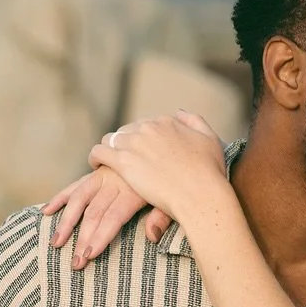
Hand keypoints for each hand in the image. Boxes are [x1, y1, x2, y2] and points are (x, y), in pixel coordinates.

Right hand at [42, 166, 173, 267]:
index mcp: (134, 191)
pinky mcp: (99, 172)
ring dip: (66, 222)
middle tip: (75, 262)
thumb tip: (151, 237)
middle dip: (82, 239)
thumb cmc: (175, 181)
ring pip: (80, 199)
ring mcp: (104, 176)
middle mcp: (115, 182)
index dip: (100, 237)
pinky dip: (61, 197)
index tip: (89, 256)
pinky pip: (77, 185)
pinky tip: (47, 211)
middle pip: (94, 213)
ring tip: (56, 242)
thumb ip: (162, 217)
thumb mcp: (174, 197)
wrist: (169, 146)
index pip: (113, 218)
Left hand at [91, 111, 227, 219]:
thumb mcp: (210, 139)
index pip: (146, 124)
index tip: (141, 151)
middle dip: (124, 144)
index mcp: (167, 122)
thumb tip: (179, 112)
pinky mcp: (124, 162)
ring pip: (110, 139)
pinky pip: (99, 152)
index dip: (142, 138)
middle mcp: (149, 128)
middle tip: (124, 160)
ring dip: (109, 149)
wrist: (201, 194)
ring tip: (107, 162)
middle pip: (127, 130)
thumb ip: (194, 121)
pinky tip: (96, 166)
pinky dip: (95, 157)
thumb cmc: (209, 172)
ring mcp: (135, 143)